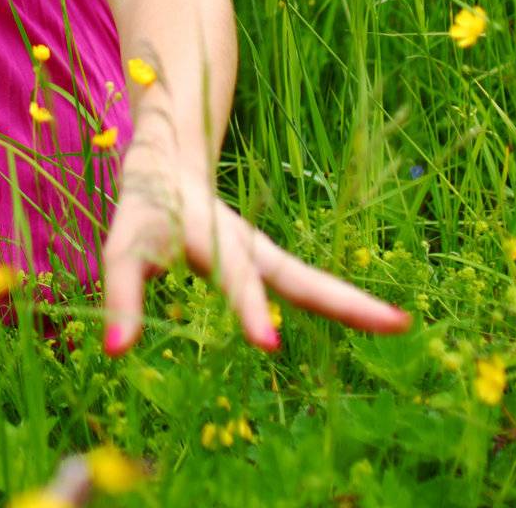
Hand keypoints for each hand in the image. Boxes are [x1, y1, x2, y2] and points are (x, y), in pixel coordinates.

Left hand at [101, 137, 414, 354]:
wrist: (165, 163)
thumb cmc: (142, 208)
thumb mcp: (122, 246)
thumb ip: (122, 295)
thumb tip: (114, 351)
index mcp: (213, 239)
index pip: (234, 278)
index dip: (247, 308)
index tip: (266, 345)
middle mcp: (249, 246)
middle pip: (300, 277)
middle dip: (343, 301)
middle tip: (396, 323)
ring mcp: (265, 254)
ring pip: (313, 280)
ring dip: (354, 303)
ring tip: (401, 323)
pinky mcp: (270, 263)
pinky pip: (308, 285)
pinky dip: (341, 303)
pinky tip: (373, 323)